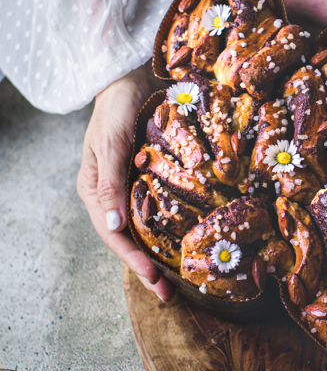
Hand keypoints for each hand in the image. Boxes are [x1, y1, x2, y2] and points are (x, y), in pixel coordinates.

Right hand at [77, 64, 174, 300]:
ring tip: (178, 280)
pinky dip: (170, 228)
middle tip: (168, 295)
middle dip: (146, 267)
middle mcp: (112, 193)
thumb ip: (111, 182)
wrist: (132, 75)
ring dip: (159, 253)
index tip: (153, 278)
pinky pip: (160, 208)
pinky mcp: (151, 177)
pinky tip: (187, 243)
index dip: (132, 258)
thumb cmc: (117, 105)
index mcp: (94, 190)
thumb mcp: (111, 142)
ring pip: (144, 228)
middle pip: (128, 238)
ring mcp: (132, 186)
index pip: (112, 234)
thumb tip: (112, 226)